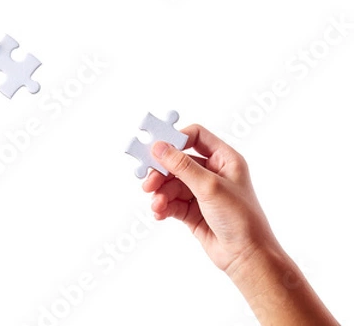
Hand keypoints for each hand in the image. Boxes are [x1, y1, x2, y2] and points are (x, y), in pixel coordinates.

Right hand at [142, 125, 279, 273]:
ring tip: (157, 205)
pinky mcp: (193, 211)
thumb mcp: (209, 187)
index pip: (196, 136)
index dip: (176, 140)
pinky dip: (163, 206)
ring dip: (161, 193)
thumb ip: (182, 166)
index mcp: (225, 160)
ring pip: (171, 184)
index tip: (156, 149)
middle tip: (148, 183)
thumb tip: (159, 147)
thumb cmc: (241, 219)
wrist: (247, 257)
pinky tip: (159, 213)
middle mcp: (213, 173)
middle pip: (178, 162)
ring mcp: (202, 192)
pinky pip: (171, 202)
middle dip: (161, 172)